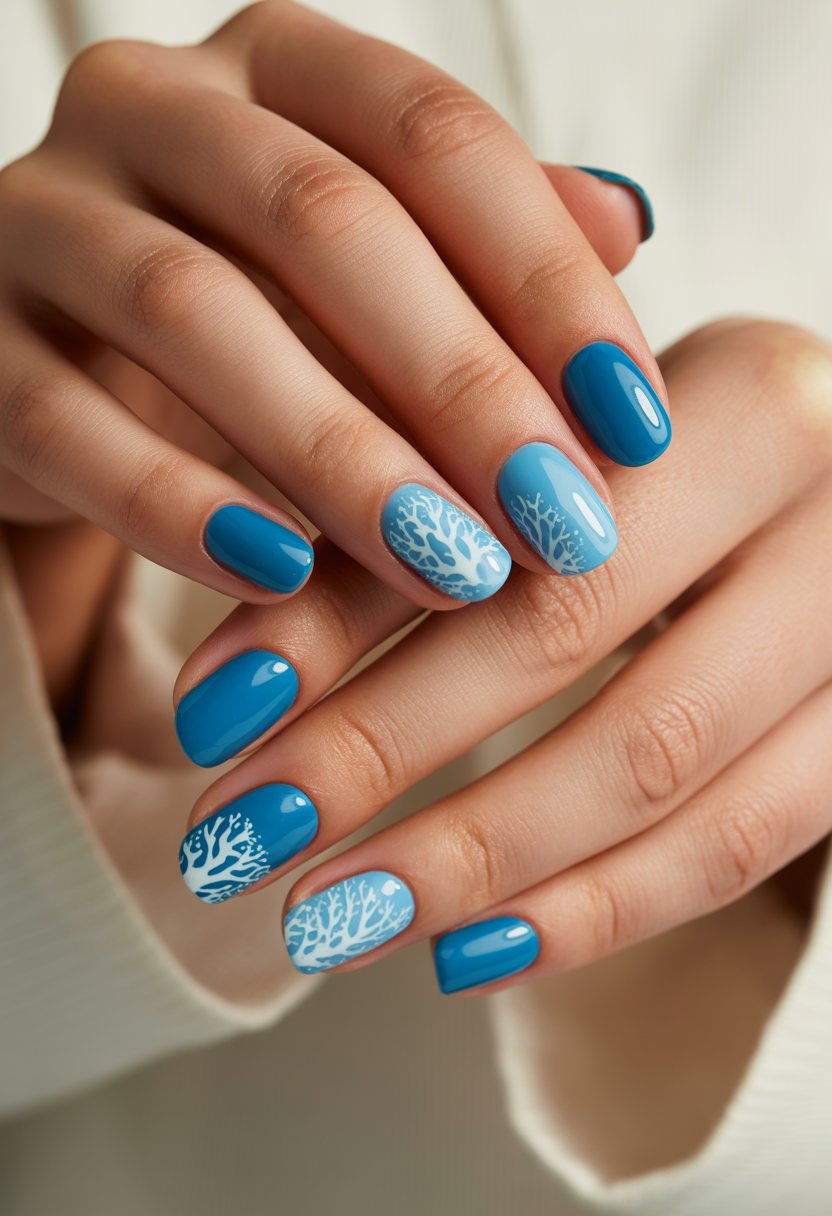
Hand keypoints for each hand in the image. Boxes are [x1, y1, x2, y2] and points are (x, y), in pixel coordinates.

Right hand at [0, 0, 664, 620]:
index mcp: (273, 66)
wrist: (60, 359)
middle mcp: (149, 107)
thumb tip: (626, 226)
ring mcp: (40, 218)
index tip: (635, 426)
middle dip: (460, 383)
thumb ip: (484, 241)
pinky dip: (177, 506)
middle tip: (560, 519)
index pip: (434, 139)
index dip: (548, 282)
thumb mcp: (375, 271)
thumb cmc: (255, 311)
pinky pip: (67, 424)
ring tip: (450, 566)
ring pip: (192, 314)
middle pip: (321, 219)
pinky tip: (278, 577)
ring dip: (338, 455)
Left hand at [175, 318, 831, 991]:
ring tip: (328, 920)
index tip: (209, 717)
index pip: (500, 514)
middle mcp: (820, 492)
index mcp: (729, 390)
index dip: (340, 625)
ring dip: (473, 863)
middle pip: (568, 638)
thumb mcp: (551, 448)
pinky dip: (598, 913)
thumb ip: (407, 525)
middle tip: (236, 839)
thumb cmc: (663, 455)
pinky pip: (740, 847)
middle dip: (378, 753)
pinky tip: (470, 954)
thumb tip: (227, 686)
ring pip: (657, 769)